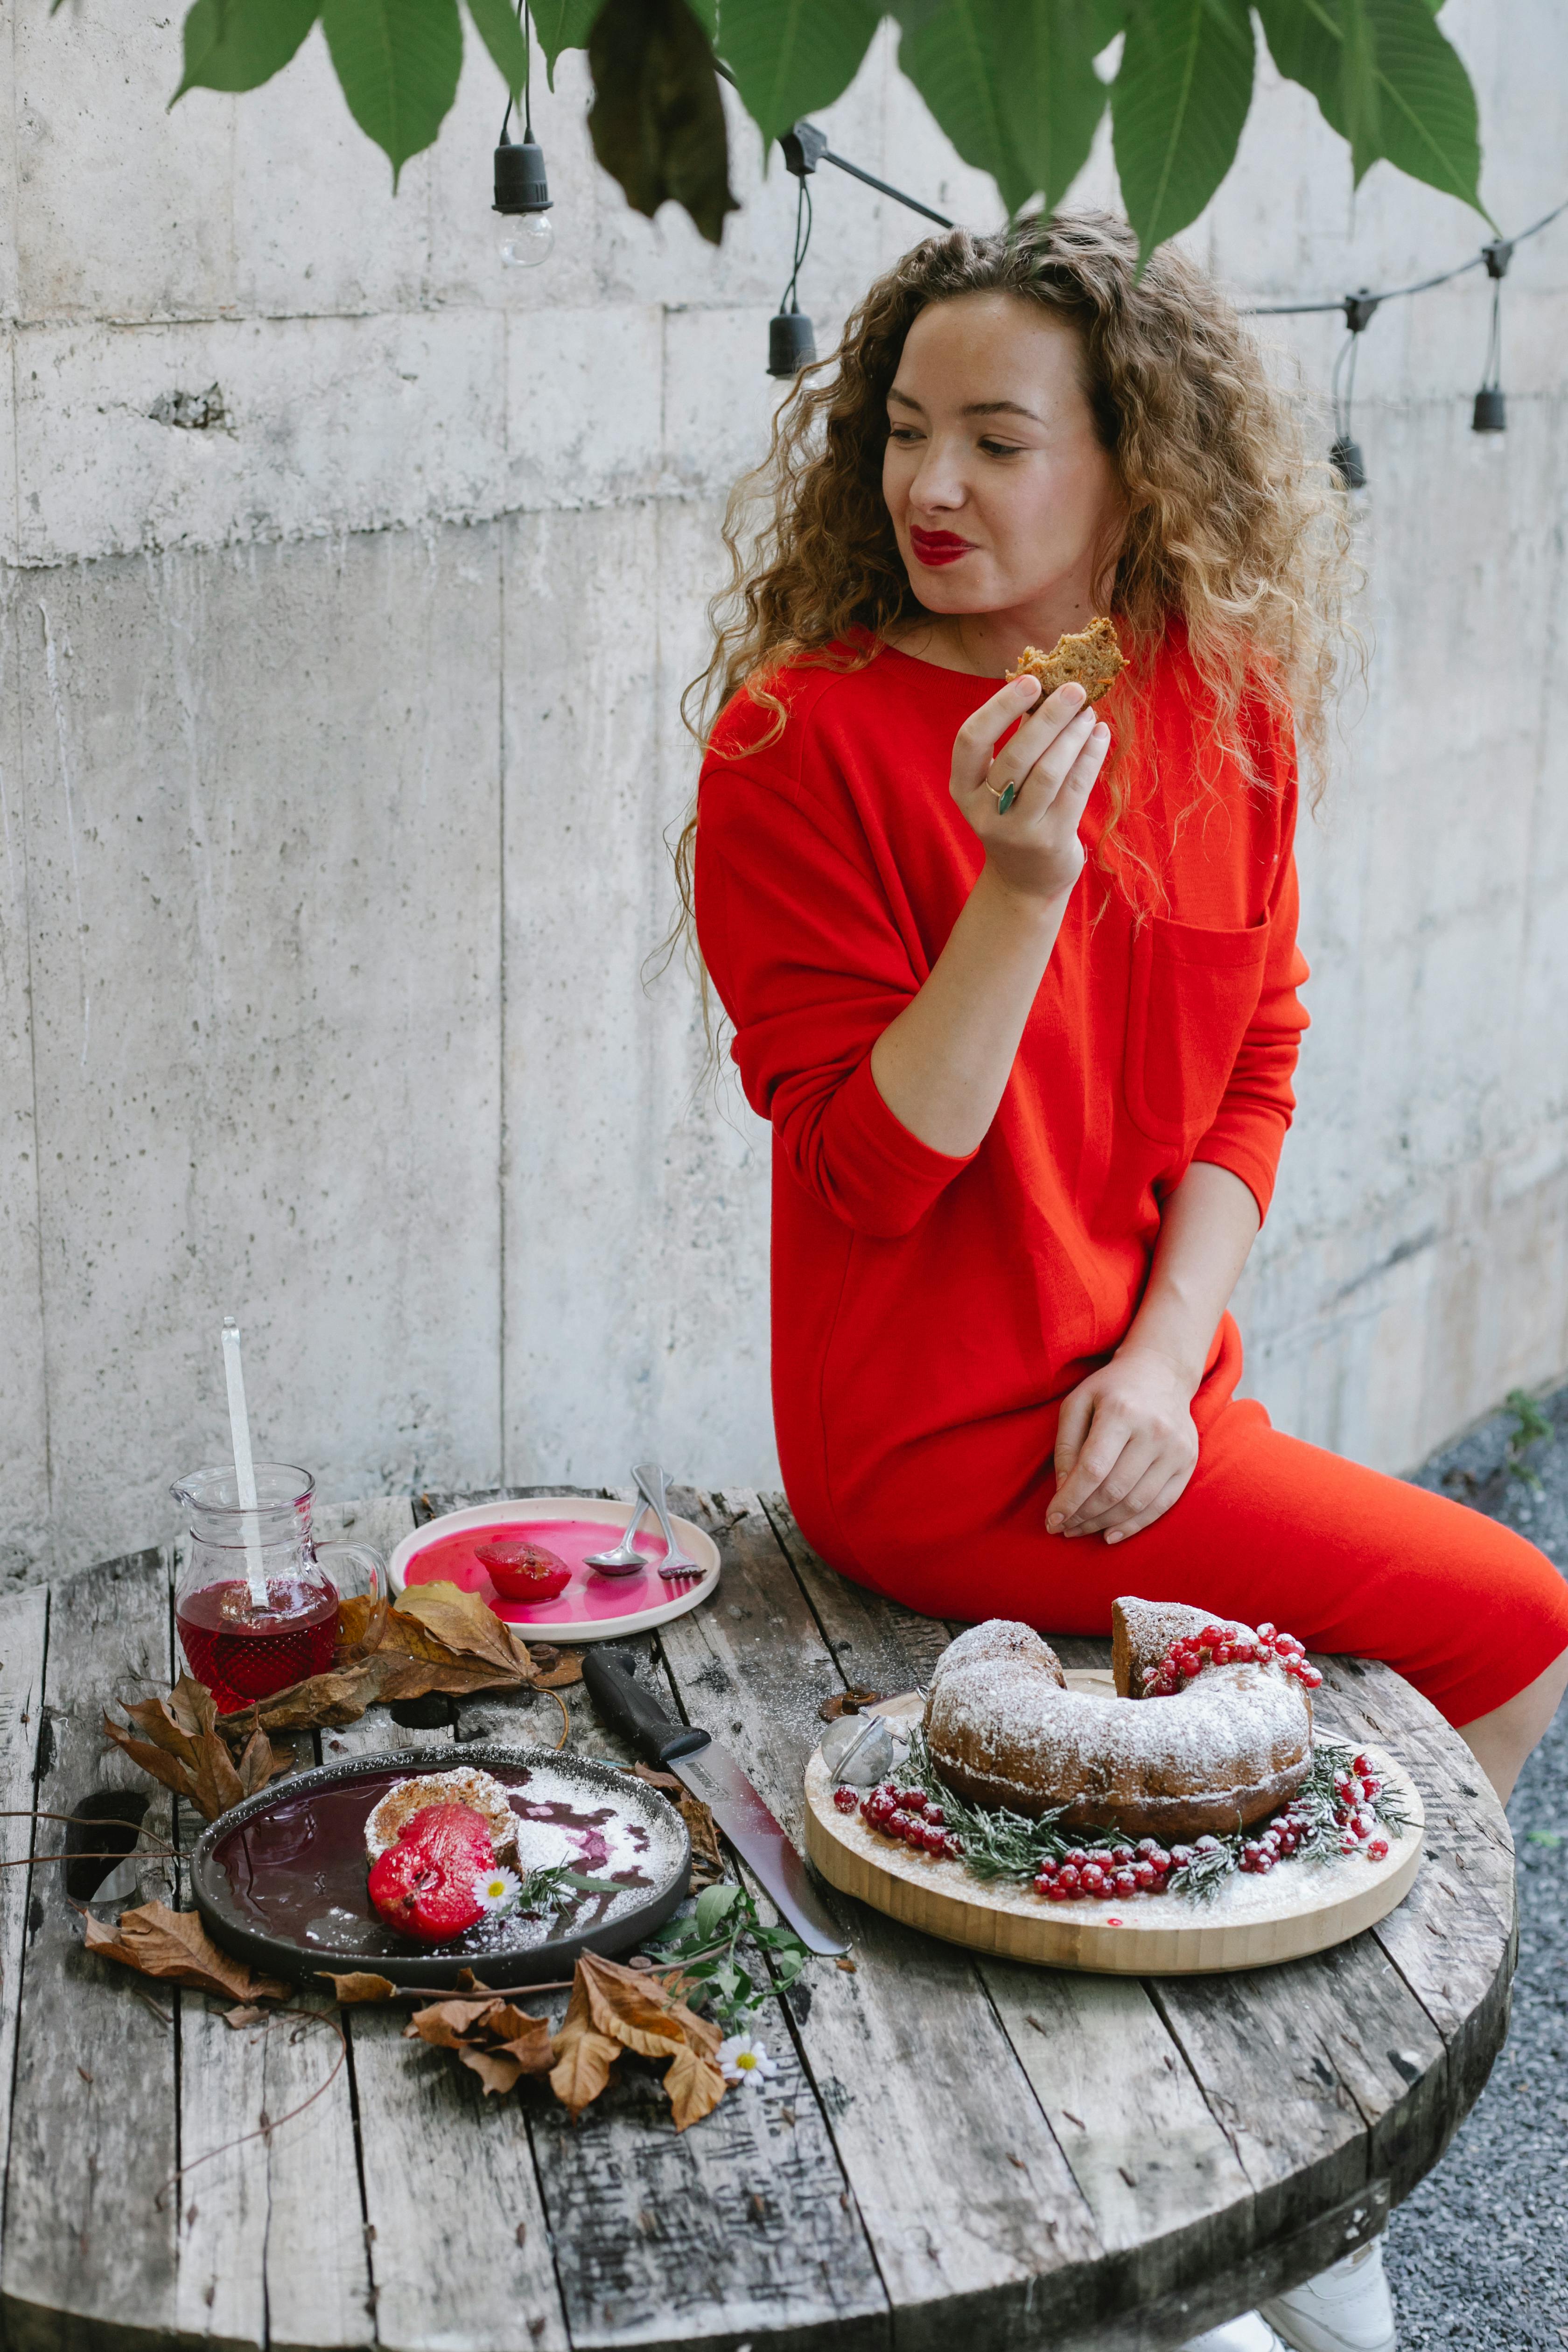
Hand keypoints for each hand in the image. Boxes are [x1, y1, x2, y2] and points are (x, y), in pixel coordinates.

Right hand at [950, 674, 1110, 905]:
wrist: (1025, 881)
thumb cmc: (1015, 817)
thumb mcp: (1000, 785)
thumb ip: (1016, 742)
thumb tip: (1047, 688)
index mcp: (963, 790)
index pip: (970, 740)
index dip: (999, 707)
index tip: (1030, 682)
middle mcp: (985, 812)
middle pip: (1016, 755)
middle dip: (1048, 717)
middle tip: (1074, 690)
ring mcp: (1017, 830)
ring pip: (1048, 773)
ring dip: (1072, 736)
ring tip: (1089, 713)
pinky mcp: (1050, 840)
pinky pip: (1075, 790)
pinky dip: (1090, 757)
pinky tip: (1099, 735)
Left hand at [1048, 1347, 1200, 1543]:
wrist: (1162, 1372)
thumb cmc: (1111, 1389)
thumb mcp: (1077, 1403)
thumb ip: (1066, 1446)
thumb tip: (1063, 1490)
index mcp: (1121, 1411)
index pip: (1093, 1469)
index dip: (1070, 1500)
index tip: (1052, 1520)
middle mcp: (1153, 1431)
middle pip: (1114, 1490)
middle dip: (1083, 1515)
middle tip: (1064, 1527)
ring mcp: (1175, 1448)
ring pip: (1136, 1503)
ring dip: (1104, 1523)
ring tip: (1081, 1529)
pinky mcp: (1188, 1462)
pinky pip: (1161, 1505)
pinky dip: (1134, 1525)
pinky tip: (1110, 1534)